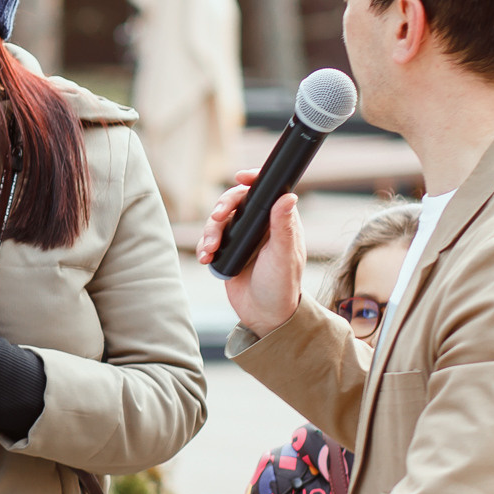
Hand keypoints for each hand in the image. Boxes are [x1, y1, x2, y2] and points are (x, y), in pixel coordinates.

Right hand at [196, 170, 304, 337]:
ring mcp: (243, 238)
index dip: (253, 180)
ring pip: (219, 220)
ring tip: (210, 249)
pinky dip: (205, 246)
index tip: (240, 177)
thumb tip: (288, 196)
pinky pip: (210, 239)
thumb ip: (283, 226)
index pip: (267, 191)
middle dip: (222, 207)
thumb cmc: (281, 286)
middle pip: (236, 201)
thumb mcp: (282, 255)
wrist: (264, 315)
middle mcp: (261, 225)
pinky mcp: (228, 251)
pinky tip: (205, 257)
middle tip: (216, 217)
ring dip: (210, 231)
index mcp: (280, 221)